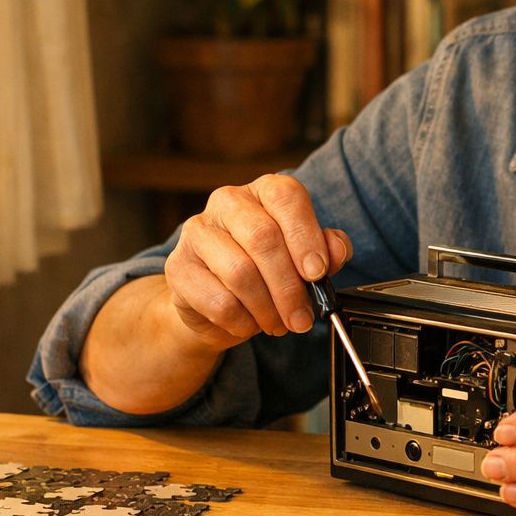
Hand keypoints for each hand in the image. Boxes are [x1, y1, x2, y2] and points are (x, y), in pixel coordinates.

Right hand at [164, 174, 352, 351]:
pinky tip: (248, 323)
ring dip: (267, 308)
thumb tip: (337, 251)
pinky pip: (218, 300)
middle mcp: (228, 202)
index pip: (286, 197)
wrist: (214, 303)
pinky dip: (242, 320)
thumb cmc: (265, 272)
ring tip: (278, 324)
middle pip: (263, 238)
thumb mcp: (303, 259)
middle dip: (289, 286)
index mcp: (264, 191)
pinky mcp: (178, 266)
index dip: (305, 236)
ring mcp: (198, 231)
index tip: (318, 273)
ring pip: (240, 272)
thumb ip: (326, 251)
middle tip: (302, 318)